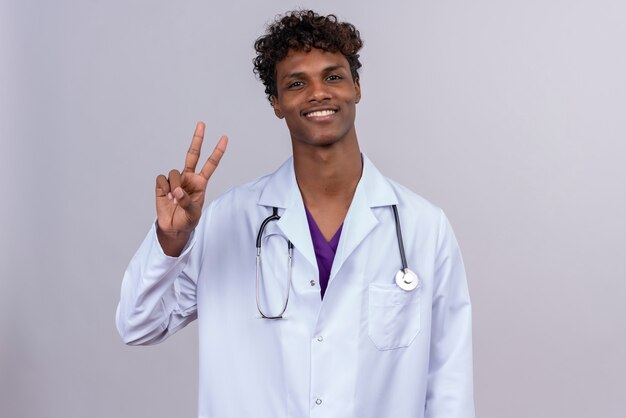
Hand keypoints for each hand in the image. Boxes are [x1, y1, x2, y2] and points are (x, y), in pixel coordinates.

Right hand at [155, 122, 227, 254]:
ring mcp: (176, 180)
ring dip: (174, 185)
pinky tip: (167, 197)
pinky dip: (165, 188)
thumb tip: (177, 191)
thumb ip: (187, 201)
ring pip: (174, 172)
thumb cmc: (188, 220)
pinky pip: (162, 179)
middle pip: (192, 154)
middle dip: (197, 139)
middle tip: (202, 124)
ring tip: (175, 199)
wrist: (174, 228)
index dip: (218, 151)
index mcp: (200, 182)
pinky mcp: (163, 185)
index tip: (225, 138)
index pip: (211, 164)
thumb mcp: (193, 213)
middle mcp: (188, 177)